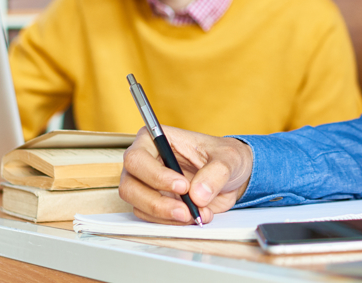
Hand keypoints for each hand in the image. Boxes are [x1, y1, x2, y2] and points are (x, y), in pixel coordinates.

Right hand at [119, 125, 253, 224]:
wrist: (231, 178)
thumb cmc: (225, 158)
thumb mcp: (229, 158)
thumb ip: (216, 173)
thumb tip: (198, 194)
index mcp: (155, 139)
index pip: (137, 158)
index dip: (156, 175)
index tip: (183, 186)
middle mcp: (145, 162)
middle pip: (130, 186)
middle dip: (157, 203)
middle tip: (186, 210)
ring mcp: (146, 185)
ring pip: (138, 206)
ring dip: (166, 216)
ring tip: (196, 214)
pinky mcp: (154, 203)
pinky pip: (151, 218)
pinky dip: (172, 222)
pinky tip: (194, 216)